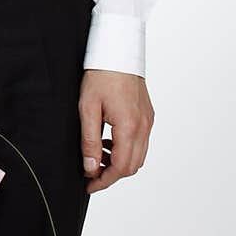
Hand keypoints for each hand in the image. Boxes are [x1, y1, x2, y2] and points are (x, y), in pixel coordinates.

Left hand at [79, 69, 154, 194]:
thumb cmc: (101, 75)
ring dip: (119, 162)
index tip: (89, 184)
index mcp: (129, 126)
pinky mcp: (148, 115)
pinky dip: (126, 149)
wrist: (117, 51)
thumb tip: (90, 166)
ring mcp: (148, 121)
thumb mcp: (87, 108)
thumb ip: (89, 140)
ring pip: (139, 155)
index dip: (104, 180)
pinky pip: (141, 142)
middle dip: (112, 174)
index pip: (121, 167)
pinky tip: (108, 141)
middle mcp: (144, 126)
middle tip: (91, 172)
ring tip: (97, 156)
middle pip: (133, 166)